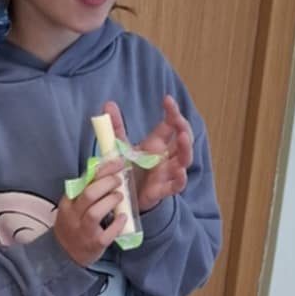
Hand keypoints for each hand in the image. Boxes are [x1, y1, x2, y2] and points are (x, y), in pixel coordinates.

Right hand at [54, 168, 133, 265]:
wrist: (65, 254)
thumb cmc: (74, 224)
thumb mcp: (73, 205)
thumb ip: (86, 189)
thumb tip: (105, 167)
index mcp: (69, 202)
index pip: (84, 181)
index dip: (103, 170)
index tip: (117, 163)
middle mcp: (73, 216)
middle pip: (89, 194)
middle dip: (107, 183)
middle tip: (118, 180)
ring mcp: (84, 231)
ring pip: (95, 213)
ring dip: (110, 201)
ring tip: (119, 196)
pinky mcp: (95, 244)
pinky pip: (107, 234)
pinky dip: (117, 224)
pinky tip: (123, 217)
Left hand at [102, 96, 193, 211]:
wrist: (126, 196)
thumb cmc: (129, 169)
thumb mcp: (121, 146)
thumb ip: (115, 127)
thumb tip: (108, 104)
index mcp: (157, 144)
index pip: (171, 124)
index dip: (172, 112)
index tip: (167, 100)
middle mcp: (166, 156)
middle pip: (183, 139)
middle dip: (183, 128)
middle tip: (178, 119)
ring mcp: (167, 173)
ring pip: (184, 160)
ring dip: (186, 148)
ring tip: (183, 137)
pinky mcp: (162, 190)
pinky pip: (176, 185)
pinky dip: (180, 179)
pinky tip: (181, 172)